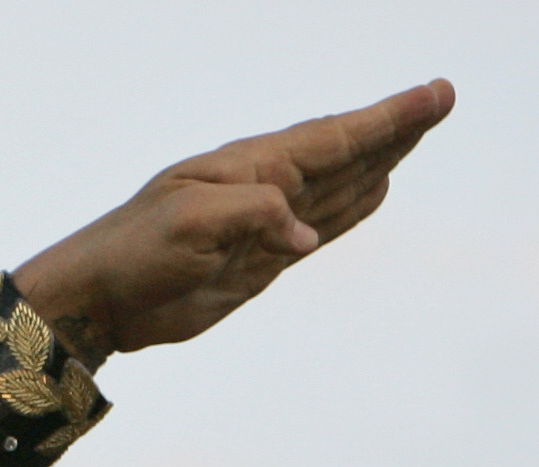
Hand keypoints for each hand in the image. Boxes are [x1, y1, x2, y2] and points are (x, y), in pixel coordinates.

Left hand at [12, 79, 453, 361]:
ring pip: (339, 186)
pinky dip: (352, 207)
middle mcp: (262, 189)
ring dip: (381, 160)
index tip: (434, 95)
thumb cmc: (131, 253)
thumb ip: (254, 218)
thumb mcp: (189, 225)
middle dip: (394, 128)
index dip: (387, 118)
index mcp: (249, 169)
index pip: (332, 137)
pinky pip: (319, 226)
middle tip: (441, 98)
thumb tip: (304, 237)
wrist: (96, 300)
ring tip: (417, 133)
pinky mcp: (259, 260)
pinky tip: (375, 189)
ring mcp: (264, 224)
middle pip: (345, 153)